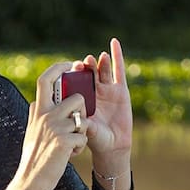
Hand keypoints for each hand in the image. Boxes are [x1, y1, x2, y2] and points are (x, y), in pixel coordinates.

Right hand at [15, 63, 92, 189]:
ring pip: (83, 118)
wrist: (31, 180)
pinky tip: (69, 155)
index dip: (59, 68)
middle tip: (78, 123)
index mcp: (38, 111)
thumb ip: (35, 116)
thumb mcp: (30, 132)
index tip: (69, 64)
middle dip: (83, 110)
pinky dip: (79, 148)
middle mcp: (46, 116)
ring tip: (71, 143)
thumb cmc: (33, 157)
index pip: (45, 80)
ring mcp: (55, 128)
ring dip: (82, 131)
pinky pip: (83, 137)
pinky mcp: (64, 141)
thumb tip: (34, 103)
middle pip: (76, 97)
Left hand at [79, 38, 132, 186]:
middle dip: (84, 67)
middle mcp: (93, 92)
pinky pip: (119, 70)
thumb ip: (81, 122)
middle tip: (81, 64)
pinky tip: (114, 43)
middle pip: (88, 74)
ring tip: (94, 59)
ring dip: (98, 62)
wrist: (113, 147)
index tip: (68, 68)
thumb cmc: (96, 140)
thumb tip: (73, 117)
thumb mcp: (85, 129)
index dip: (71, 74)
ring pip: (102, 71)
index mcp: (80, 99)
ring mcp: (107, 90)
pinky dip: (117, 56)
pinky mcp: (121, 89)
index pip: (75, 81)